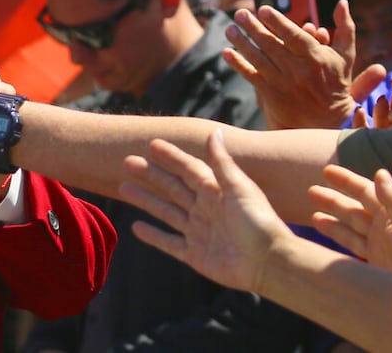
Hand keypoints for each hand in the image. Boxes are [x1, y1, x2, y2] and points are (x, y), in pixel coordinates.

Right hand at [119, 130, 295, 293]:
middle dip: (151, 175)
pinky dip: (153, 236)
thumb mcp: (239, 187)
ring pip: (166, 212)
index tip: (153, 144)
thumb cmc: (258, 221)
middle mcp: (205, 209)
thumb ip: (222, 162)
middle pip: (172, 188)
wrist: (267, 261)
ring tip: (124, 187)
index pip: (189, 169)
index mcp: (217, 190)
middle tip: (128, 162)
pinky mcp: (195, 255)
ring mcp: (198, 232)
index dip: (172, 157)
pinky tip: (136, 227)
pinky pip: (169, 243)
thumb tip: (214, 131)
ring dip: (146, 200)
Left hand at [223, 1, 358, 129]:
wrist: (329, 119)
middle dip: (253, 27)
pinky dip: (238, 64)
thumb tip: (342, 1)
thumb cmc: (336, 81)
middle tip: (240, 14)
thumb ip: (344, 27)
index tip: (263, 9)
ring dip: (241, 43)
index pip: (292, 35)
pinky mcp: (272, 96)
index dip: (277, 21)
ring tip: (230, 29)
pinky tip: (227, 52)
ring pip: (258, 59)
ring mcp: (283, 83)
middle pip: (271, 44)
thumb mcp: (346, 54)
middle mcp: (298, 70)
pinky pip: (252, 76)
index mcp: (315, 56)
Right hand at [308, 167, 391, 272]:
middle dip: (334, 199)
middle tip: (311, 190)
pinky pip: (352, 245)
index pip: (366, 191)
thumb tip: (380, 172)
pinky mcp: (377, 261)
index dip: (346, 181)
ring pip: (350, 226)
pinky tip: (325, 233)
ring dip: (332, 219)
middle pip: (354, 208)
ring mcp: (380, 243)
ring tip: (312, 215)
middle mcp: (385, 225)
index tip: (327, 171)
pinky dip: (338, 237)